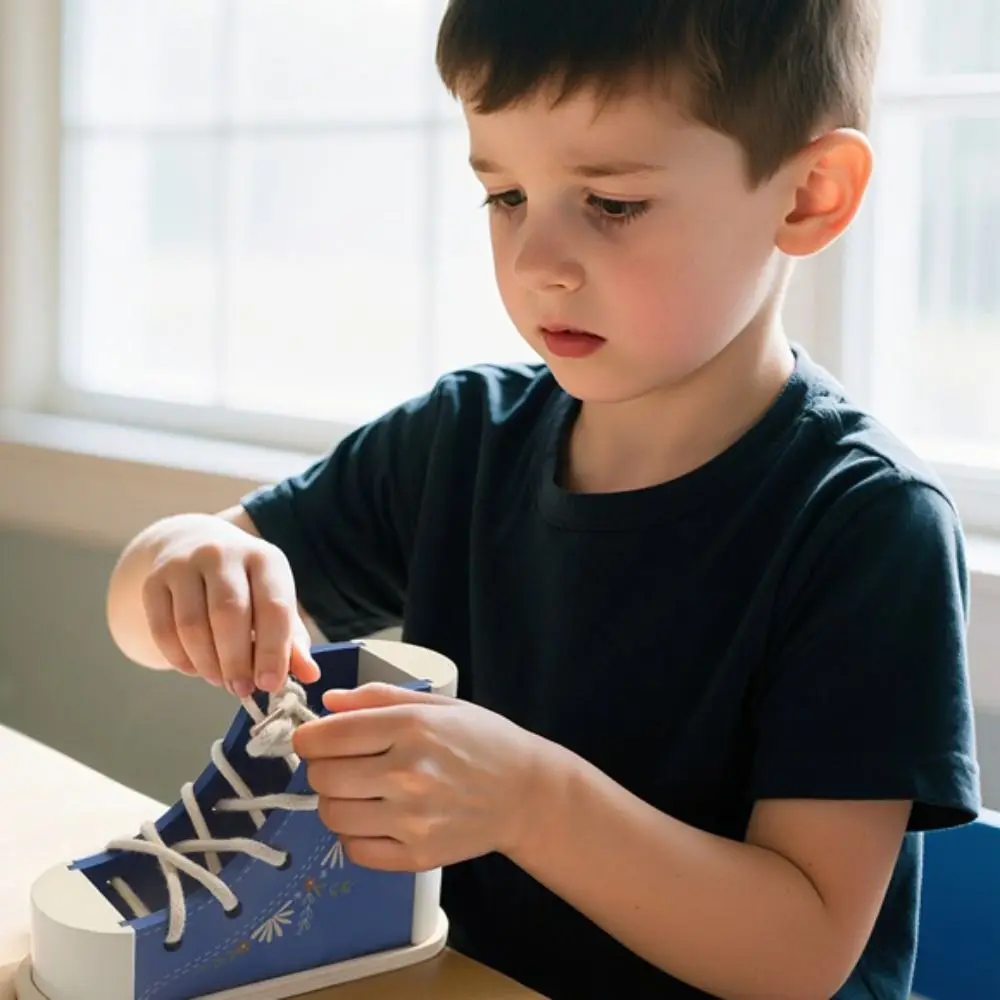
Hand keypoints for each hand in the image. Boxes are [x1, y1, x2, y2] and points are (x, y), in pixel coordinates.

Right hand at [140, 516, 319, 695]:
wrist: (193, 545)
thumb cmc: (245, 585)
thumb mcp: (274, 601)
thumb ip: (292, 640)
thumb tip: (310, 675)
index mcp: (264, 558)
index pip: (273, 606)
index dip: (272, 650)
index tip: (270, 685)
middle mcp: (223, 554)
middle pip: (229, 614)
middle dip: (236, 661)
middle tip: (241, 689)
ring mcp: (184, 564)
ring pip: (192, 625)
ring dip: (207, 663)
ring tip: (219, 680)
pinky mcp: (154, 580)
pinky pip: (163, 629)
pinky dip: (179, 658)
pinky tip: (195, 668)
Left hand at [292, 683, 546, 871]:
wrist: (527, 793)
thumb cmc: (482, 741)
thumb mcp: (437, 705)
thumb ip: (379, 698)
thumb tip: (328, 704)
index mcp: (411, 728)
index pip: (327, 737)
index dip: (308, 738)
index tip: (315, 739)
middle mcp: (408, 773)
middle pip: (322, 778)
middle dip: (322, 769)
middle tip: (342, 765)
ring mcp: (412, 820)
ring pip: (333, 816)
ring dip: (336, 802)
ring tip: (361, 792)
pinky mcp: (417, 856)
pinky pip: (355, 850)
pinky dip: (355, 835)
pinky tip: (376, 819)